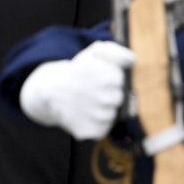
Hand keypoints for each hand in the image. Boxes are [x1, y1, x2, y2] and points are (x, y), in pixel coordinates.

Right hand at [19, 41, 135, 139]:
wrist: (52, 92)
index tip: (101, 77)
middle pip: (120, 98)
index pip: (122, 80)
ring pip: (112, 114)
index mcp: (107, 77)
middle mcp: (104, 98)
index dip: (112, 77)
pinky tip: (86, 114)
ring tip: (89, 102)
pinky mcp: (92, 132)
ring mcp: (98, 117)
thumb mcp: (95, 52)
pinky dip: (98, 123)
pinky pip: (104, 128)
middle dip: (110, 93)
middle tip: (95, 90)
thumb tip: (132, 61)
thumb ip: (117, 52)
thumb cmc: (78, 71)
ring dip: (104, 109)